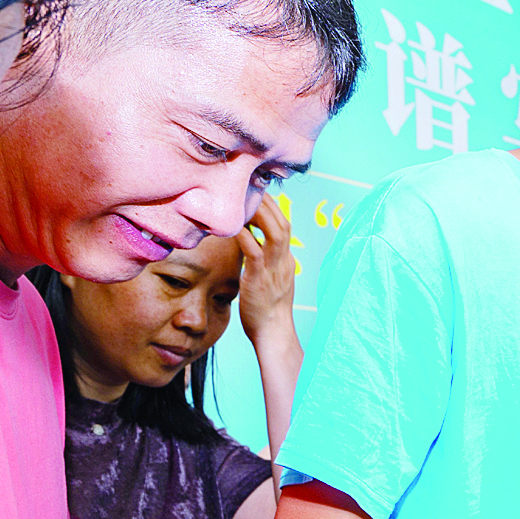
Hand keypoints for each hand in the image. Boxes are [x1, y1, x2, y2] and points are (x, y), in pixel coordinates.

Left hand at [231, 194, 296, 345]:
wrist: (273, 333)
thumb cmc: (267, 310)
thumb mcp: (270, 280)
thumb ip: (264, 261)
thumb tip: (251, 246)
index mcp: (286, 261)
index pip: (284, 226)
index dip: (273, 207)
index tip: (258, 192)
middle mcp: (284, 261)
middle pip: (283, 223)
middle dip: (269, 202)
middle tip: (252, 185)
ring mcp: (274, 269)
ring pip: (274, 232)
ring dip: (261, 213)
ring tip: (246, 198)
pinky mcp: (260, 278)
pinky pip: (255, 251)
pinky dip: (245, 235)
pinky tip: (234, 225)